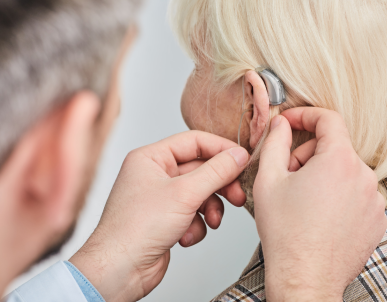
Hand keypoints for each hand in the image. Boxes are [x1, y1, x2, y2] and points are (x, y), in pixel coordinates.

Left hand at [70, 131, 248, 301]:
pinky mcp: (166, 218)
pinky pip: (193, 213)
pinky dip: (196, 226)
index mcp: (151, 158)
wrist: (119, 270)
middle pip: (200, 169)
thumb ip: (216, 172)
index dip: (221, 149)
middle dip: (219, 185)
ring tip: (212, 222)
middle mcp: (155, 174)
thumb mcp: (184, 194)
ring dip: (210, 209)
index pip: (194, 142)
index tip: (242, 159)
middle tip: (237, 195)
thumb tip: (238, 156)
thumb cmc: (135, 229)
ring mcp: (161, 197)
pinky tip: (186, 236)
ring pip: (200, 193)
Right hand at [253, 108, 386, 301]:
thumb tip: (281, 124)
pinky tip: (319, 213)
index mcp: (338, 161)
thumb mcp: (269, 178)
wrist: (304, 276)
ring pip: (344, 170)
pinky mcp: (376, 219)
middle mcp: (363, 177)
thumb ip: (275, 141)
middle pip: (334, 147)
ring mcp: (373, 200)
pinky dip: (337, 194)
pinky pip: (356, 192)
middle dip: (308, 154)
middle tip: (288, 175)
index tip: (292, 122)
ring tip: (302, 199)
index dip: (306, 115)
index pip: (328, 120)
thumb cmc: (285, 231)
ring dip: (322, 175)